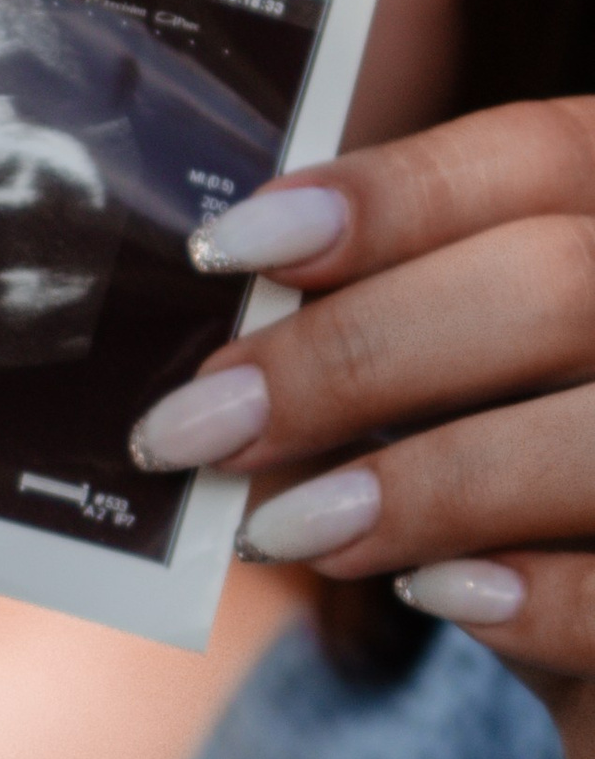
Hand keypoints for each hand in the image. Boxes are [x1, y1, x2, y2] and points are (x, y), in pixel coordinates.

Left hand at [125, 99, 594, 758]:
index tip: (233, 247)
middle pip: (555, 285)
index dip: (387, 198)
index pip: (535, 161)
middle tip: (201, 424)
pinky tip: (427, 595)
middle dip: (354, 357)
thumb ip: (389, 336)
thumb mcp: (473, 388)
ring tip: (281, 531)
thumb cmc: (532, 483)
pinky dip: (522, 597)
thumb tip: (226, 345)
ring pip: (594, 438)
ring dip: (421, 485)